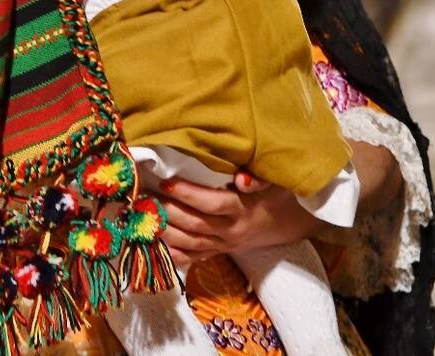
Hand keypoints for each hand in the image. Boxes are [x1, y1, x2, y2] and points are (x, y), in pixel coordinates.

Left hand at [157, 175, 321, 269]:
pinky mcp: (220, 251)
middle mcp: (232, 230)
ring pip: (191, 243)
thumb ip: (260, 177)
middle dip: (168, 211)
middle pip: (196, 224)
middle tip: (145, 197)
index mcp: (243, 209)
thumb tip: (241, 179)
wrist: (290, 223)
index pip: (212, 203)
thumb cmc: (279, 194)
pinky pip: (195, 257)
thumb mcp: (277, 181)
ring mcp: (225, 244)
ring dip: (166, 232)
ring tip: (143, 217)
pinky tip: (155, 246)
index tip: (167, 182)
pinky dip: (175, 254)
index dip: (189, 194)